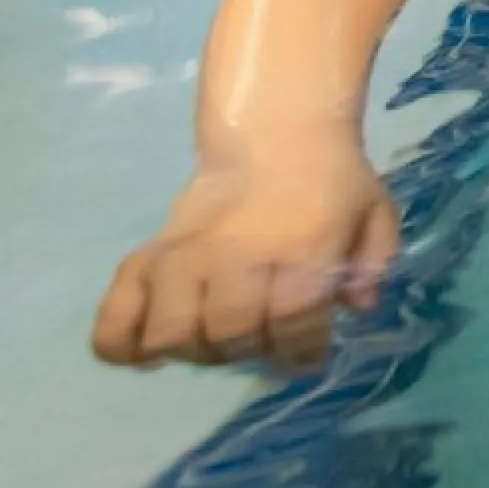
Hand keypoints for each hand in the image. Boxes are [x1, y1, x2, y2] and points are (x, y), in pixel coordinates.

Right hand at [92, 149, 398, 371]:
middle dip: (251, 351)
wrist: (274, 134)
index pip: (293, 320)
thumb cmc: (329, 182)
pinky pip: (116, 311)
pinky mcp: (148, 254)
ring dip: (195, 349)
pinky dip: (123, 341)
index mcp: (300, 242)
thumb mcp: (372, 214)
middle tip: (261, 337)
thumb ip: (372, 264)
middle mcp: (236, 250)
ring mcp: (184, 253)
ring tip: (212, 336)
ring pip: (170, 331)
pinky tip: (148, 350)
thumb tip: (356, 307)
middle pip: (229, 333)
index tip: (308, 353)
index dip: (302, 350)